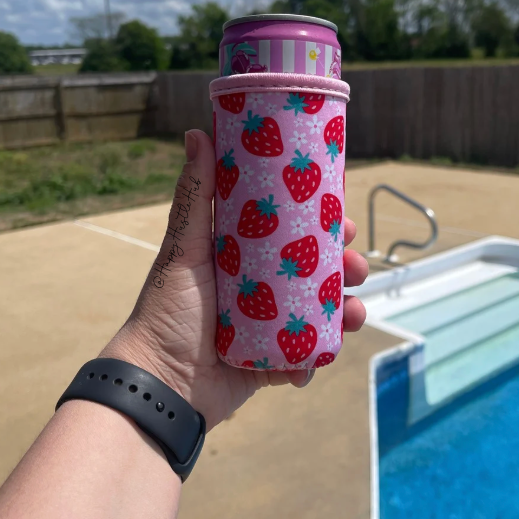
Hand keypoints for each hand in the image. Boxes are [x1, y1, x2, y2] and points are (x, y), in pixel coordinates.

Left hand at [102, 130, 368, 430]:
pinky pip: (306, 355)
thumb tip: (196, 133)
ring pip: (319, 314)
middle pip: (314, 273)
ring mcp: (267, 328)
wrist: (160, 385)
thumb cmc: (166, 311)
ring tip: (356, 313)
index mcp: (241, 259)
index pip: (289, 234)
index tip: (343, 218)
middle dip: (344, 269)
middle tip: (358, 266)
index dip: (320, 226)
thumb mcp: (184, 249)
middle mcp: (257, 291)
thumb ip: (195, 196)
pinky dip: (319, 354)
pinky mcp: (271, 363)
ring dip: (345, 311)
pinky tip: (328, 350)